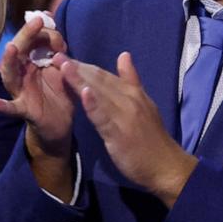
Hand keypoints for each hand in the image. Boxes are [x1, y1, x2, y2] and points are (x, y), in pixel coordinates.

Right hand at [0, 16, 73, 155]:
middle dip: (27, 35)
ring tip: (10, 48)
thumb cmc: (58, 92)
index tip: (56, 27)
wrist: (61, 123)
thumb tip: (51, 21)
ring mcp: (20, 91)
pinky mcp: (23, 109)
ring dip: (9, 61)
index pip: (32, 39)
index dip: (43, 31)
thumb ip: (56, 49)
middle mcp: (21, 73)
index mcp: (30, 61)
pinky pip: (10, 108)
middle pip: (19, 51)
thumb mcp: (60, 67)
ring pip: (10, 74)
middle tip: (37, 21)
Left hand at [58, 52, 195, 206]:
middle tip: (57, 56)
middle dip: (77, 68)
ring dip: (79, 79)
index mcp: (132, 92)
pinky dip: (93, 104)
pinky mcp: (119, 132)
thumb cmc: (152, 138)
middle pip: (99, 80)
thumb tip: (124, 55)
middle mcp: (129, 98)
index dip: (84, 65)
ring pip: (99, 93)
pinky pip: (103, 116)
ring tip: (62, 66)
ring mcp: (124, 114)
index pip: (104, 75)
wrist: (165, 166)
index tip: (64, 57)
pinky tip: (82, 93)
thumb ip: (131, 80)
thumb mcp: (144, 104)